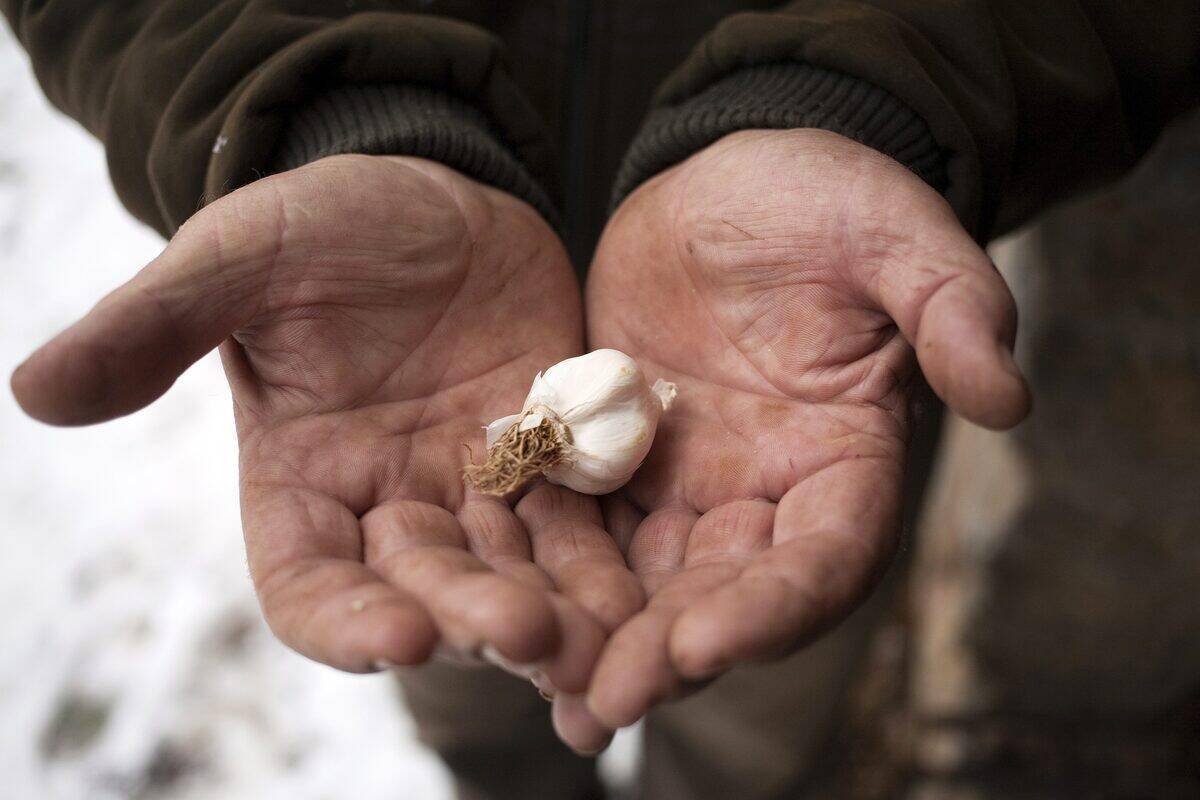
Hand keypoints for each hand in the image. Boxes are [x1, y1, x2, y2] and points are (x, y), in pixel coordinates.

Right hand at [11, 156, 642, 698]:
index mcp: (302, 481)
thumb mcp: (237, 257)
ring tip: (607, 646)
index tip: (394, 639)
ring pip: (517, 568)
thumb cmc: (318, 223)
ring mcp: (478, 485)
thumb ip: (156, 324)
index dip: (343, 621)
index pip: (308, 585)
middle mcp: (391, 503)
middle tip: (527, 637)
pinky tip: (656, 586)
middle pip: (426, 587)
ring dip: (561, 611)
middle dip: (472, 615)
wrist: (429, 191)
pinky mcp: (553, 455)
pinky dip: (613, 553)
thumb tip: (34, 389)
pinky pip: (585, 516)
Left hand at [572, 129, 1029, 738]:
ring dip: (601, 635)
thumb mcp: (893, 234)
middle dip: (670, 649)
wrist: (724, 181)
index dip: (774, 606)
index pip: (826, 555)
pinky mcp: (615, 458)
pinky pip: (578, 522)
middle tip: (604, 703)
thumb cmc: (822, 200)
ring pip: (646, 578)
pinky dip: (546, 565)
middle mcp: (767, 489)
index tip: (706, 643)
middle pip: (726, 591)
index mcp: (846, 457)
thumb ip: (951, 307)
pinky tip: (496, 603)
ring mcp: (687, 481)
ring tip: (548, 693)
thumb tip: (1009, 399)